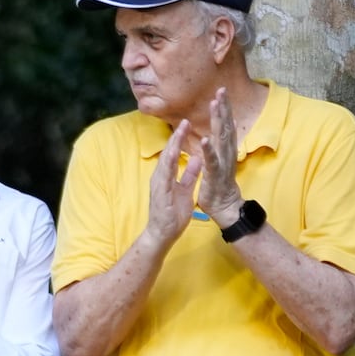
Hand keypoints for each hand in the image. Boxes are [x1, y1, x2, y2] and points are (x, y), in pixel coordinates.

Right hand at [144, 118, 201, 249]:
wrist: (162, 234)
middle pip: (168, 153)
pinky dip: (169, 162)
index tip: (189, 125)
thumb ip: (189, 174)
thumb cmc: (172, 215)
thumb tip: (195, 158)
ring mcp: (158, 184)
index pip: (174, 154)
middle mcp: (160, 177)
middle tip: (185, 121)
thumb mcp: (185, 190)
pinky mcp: (159, 192)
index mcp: (167, 176)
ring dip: (172, 145)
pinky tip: (173, 152)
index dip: (181, 139)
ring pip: (165, 160)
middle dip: (176, 136)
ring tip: (180, 131)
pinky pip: (165, 174)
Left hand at [195, 87, 244, 225]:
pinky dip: (208, 150)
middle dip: (223, 107)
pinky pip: (212, 160)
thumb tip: (227, 124)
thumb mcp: (220, 159)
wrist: (224, 205)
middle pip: (225, 125)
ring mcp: (222, 162)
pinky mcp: (215, 174)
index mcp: (225, 149)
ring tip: (215, 105)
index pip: (224, 124)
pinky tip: (205, 139)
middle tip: (221, 89)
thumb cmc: (220, 183)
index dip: (223, 108)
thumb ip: (223, 142)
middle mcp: (226, 152)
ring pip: (221, 138)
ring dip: (218, 121)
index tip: (221, 91)